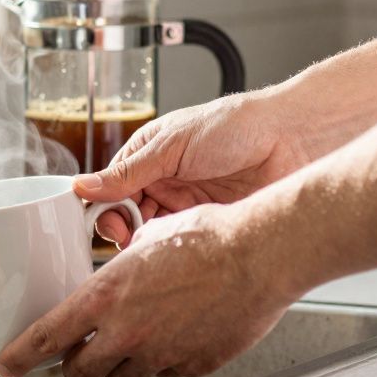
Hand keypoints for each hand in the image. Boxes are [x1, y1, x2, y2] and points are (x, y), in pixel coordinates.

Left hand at [0, 203, 300, 376]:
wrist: (260, 253)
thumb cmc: (210, 236)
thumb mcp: (148, 238)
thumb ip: (122, 264)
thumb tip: (117, 264)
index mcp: (107, 295)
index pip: (47, 337)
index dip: (20, 356)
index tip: (6, 364)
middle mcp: (129, 330)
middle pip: (79, 369)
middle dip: (74, 362)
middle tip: (80, 350)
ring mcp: (161, 352)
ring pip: (122, 376)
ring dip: (118, 363)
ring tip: (133, 338)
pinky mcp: (192, 364)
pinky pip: (165, 371)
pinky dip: (162, 359)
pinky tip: (175, 333)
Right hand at [79, 90, 311, 246]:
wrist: (293, 139)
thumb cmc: (237, 125)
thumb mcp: (172, 145)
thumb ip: (127, 172)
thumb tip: (84, 185)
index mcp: (149, 155)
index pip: (110, 188)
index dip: (104, 208)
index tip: (106, 224)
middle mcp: (165, 181)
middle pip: (127, 216)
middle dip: (124, 230)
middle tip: (129, 238)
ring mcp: (188, 204)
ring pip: (152, 234)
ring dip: (147, 242)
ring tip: (150, 247)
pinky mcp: (210, 224)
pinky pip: (181, 242)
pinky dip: (173, 248)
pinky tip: (172, 251)